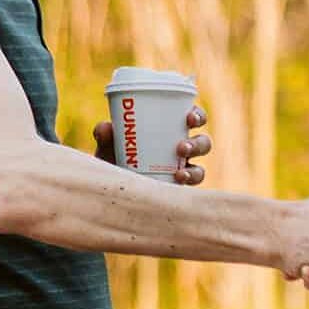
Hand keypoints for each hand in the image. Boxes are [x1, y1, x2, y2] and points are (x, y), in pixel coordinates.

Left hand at [94, 105, 211, 184]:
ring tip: (179, 172)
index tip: (189, 117)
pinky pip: (190, 189)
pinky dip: (187, 184)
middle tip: (181, 148)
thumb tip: (105, 127)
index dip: (198, 116)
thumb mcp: (107, 147)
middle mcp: (180, 153)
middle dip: (197, 144)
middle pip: (202, 144)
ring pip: (200, 169)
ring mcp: (180, 173)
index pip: (192, 120)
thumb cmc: (112, 161)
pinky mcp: (176, 192)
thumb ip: (105, 137)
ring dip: (193, 172)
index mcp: (171, 133)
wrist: (106, 190)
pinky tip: (177, 182)